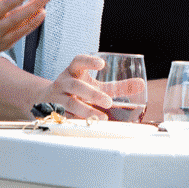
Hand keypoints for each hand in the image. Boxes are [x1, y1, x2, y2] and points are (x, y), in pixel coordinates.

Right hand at [31, 54, 147, 119]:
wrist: (47, 99)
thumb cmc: (78, 90)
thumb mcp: (96, 85)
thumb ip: (118, 86)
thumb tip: (141, 84)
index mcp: (74, 71)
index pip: (78, 61)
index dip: (88, 62)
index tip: (102, 64)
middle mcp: (64, 83)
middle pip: (75, 86)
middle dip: (92, 94)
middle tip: (108, 101)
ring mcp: (57, 98)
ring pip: (69, 104)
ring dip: (86, 110)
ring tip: (102, 118)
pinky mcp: (54, 114)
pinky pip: (65, 118)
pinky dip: (77, 122)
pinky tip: (88, 125)